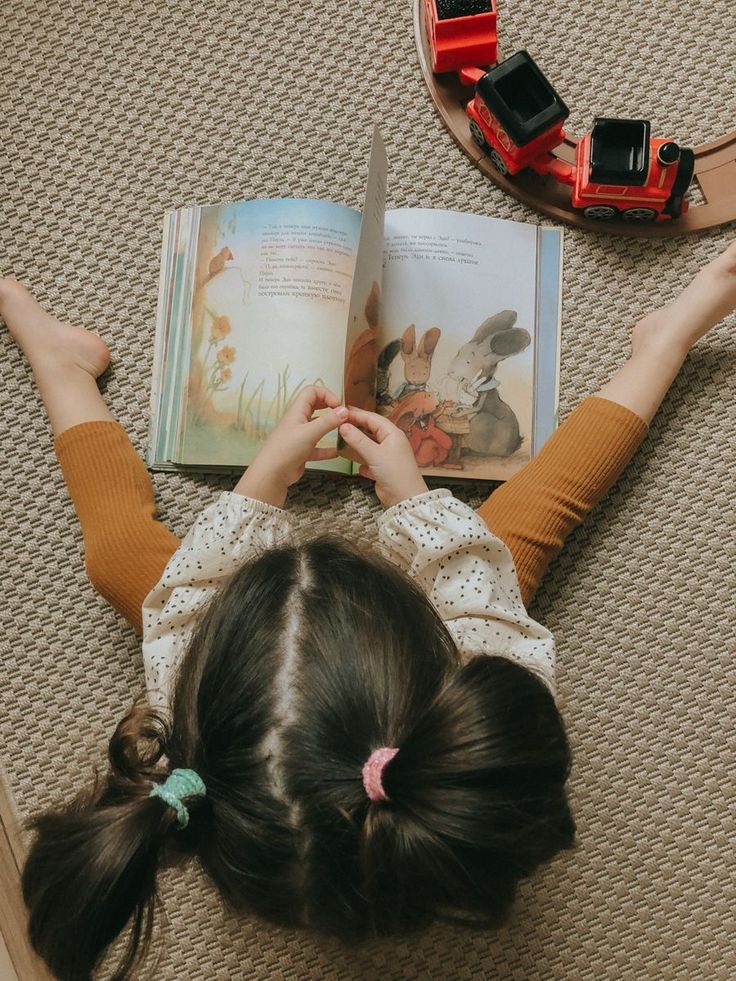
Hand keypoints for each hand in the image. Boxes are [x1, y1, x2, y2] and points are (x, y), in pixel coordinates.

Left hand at [234, 385, 347, 506]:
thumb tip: (345, 410)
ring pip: (317, 427)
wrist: (272, 475)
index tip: (339, 406)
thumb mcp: (310, 433)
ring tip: (343, 431)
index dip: (326, 394)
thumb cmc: (286, 450)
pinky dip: (327, 449)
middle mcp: (298, 422)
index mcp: (297, 412)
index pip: (311, 392)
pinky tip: (337, 453)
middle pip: (315, 406)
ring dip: (329, 427)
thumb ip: (328, 421)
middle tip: (342, 415)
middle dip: (329, 407)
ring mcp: (300, 437)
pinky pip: (317, 448)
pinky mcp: (302, 452)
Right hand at [339, 406, 427, 507]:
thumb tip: (343, 426)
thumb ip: (357, 439)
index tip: (342, 411)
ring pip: (369, 445)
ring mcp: (387, 456)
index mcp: (392, 434)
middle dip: (357, 426)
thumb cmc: (394, 472)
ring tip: (342, 438)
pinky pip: (370, 460)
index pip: (373, 418)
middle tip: (340, 422)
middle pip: (371, 430)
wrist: (405, 498)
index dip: (357, 414)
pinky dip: (362, 460)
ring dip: (357, 443)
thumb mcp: (374, 453)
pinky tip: (354, 462)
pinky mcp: (383, 469)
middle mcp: (391, 443)